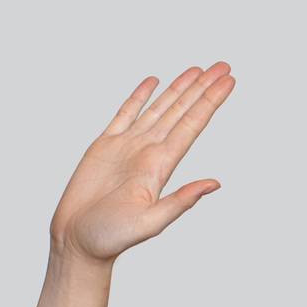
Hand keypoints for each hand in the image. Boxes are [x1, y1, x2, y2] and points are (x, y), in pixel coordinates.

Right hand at [48, 64, 235, 264]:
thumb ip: (182, 201)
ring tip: (198, 70)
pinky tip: (154, 83)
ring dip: (178, 89)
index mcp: (161, 166)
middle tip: (224, 66)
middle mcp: (149, 152)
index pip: (193, 125)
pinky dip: (140, 97)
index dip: (210, 101)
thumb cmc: (111, 238)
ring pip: (159, 109)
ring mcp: (128, 147)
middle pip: (181, 111)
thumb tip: (215, 184)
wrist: (78, 240)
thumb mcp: (151, 222)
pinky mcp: (105, 146)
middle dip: (203, 88)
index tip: (229, 82)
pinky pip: (125, 114)